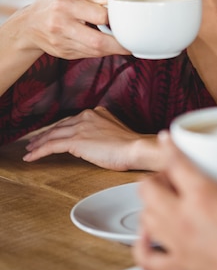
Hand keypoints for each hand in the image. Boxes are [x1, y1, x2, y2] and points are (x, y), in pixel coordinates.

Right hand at [17, 0, 129, 59]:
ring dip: (114, 49)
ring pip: (95, 51)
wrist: (28, 25)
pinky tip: (109, 45)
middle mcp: (62, 25)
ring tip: (126, 43)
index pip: (98, 15)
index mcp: (64, 5)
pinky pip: (90, 55)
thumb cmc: (52, 3)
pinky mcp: (65, 54)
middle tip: (133, 41)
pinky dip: (103, 51)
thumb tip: (111, 1)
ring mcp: (62, 42)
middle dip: (119, 44)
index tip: (124, 17)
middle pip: (97, 40)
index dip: (114, 17)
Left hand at [23, 107, 160, 170]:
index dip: (58, 128)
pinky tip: (31, 157)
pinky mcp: (76, 140)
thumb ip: (100, 131)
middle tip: (34, 142)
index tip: (51, 134)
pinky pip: (51, 145)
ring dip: (38, 143)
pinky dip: (39, 151)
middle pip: (59, 125)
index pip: (71, 120)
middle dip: (45, 134)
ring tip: (29, 150)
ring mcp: (80, 127)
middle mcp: (86, 116)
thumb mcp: (113, 132)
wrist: (134, 147)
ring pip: (52, 134)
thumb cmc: (129, 145)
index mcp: (96, 112)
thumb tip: (92, 142)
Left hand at [134, 136, 216, 269]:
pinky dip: (143, 245)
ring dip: (150, 206)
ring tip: (165, 200)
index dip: (168, 146)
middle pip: (148, 189)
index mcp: (205, 197)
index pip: (174, 162)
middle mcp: (184, 220)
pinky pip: (146, 257)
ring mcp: (178, 247)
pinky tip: (150, 237)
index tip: (168, 139)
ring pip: (144, 218)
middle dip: (157, 177)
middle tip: (173, 176)